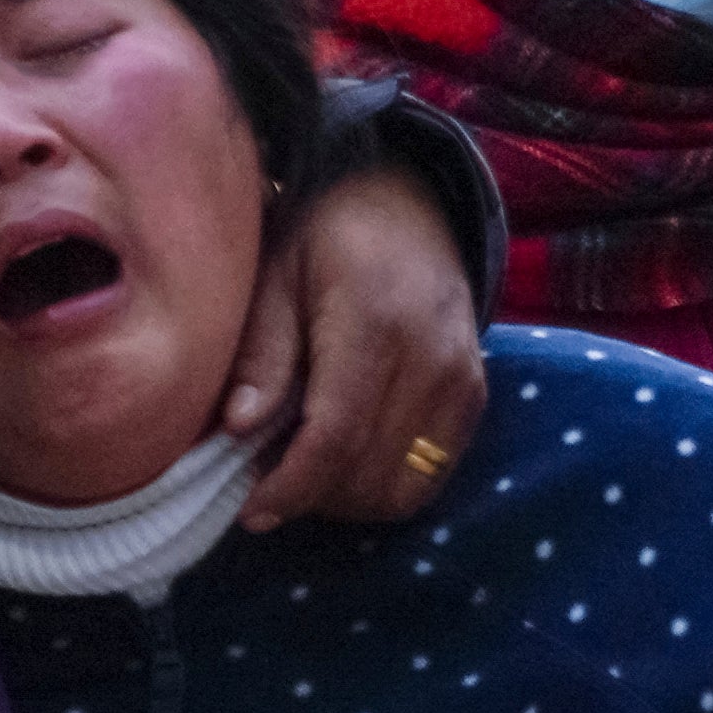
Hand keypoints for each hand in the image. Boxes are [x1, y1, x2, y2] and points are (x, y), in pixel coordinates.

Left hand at [226, 163, 485, 529]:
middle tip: (266, 484)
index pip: (335, 436)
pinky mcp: (474, 398)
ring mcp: (462, 382)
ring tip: (305, 474)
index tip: (252, 512)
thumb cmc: (327, 234)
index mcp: (374, 324)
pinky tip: (346, 464)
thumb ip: (263, 352)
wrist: (409, 201)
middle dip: (313, 497)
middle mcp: (431, 359)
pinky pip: (431, 475)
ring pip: (403, 488)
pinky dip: (384, 487)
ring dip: (348, 500)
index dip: (292, 486)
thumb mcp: (276, 274)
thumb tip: (239, 429)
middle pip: (368, 473)